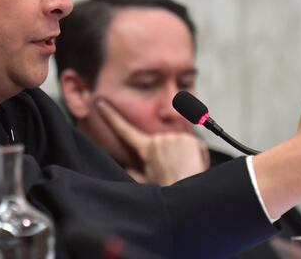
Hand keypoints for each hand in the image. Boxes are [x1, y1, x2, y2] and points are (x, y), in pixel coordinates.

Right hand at [95, 98, 209, 185]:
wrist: (185, 196)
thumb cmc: (167, 191)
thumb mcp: (146, 182)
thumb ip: (135, 173)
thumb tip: (127, 169)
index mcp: (146, 149)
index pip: (126, 130)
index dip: (111, 116)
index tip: (100, 103)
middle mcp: (158, 139)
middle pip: (166, 142)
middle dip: (174, 154)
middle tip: (177, 171)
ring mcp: (175, 138)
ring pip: (183, 144)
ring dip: (187, 155)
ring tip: (185, 171)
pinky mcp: (191, 139)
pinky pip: (197, 146)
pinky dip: (199, 155)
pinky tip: (194, 166)